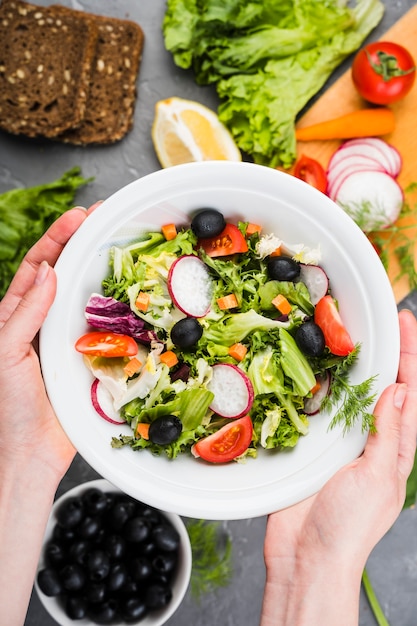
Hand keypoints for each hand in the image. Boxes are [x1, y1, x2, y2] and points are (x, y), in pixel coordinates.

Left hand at [0, 204, 97, 479]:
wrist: (31, 452)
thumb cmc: (9, 408)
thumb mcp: (6, 353)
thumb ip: (26, 313)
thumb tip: (49, 271)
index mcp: (14, 316)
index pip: (36, 266)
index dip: (56, 238)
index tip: (78, 217)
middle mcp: (42, 322)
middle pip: (64, 274)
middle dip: (82, 244)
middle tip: (104, 221)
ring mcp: (67, 338)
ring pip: (86, 297)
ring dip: (101, 272)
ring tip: (119, 249)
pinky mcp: (89, 357)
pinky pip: (105, 327)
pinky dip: (116, 309)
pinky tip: (128, 296)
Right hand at [261, 309, 416, 625]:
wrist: (305, 556)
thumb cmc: (348, 527)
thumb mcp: (376, 476)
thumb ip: (387, 434)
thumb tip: (400, 391)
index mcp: (397, 449)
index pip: (411, 393)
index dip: (411, 356)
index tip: (406, 324)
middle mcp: (373, 441)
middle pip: (385, 387)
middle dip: (390, 353)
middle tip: (386, 319)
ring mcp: (343, 443)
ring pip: (353, 395)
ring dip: (357, 366)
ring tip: (355, 335)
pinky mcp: (315, 447)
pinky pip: (322, 410)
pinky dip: (324, 388)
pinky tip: (319, 371)